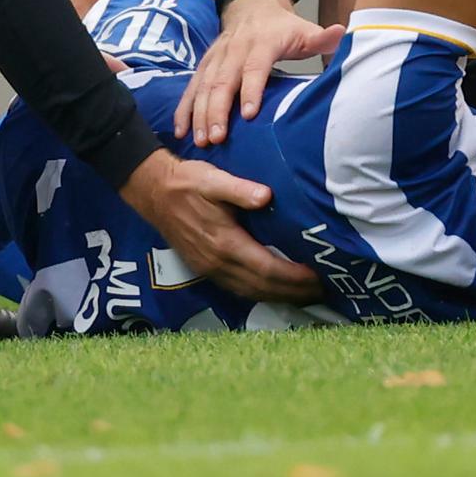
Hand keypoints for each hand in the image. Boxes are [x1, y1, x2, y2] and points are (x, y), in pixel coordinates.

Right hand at [120, 150, 320, 305]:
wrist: (154, 192)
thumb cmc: (189, 182)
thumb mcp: (215, 179)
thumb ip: (240, 189)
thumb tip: (266, 196)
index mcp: (225, 242)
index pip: (267, 268)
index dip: (293, 276)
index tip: (317, 277)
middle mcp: (218, 262)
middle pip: (262, 287)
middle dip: (292, 292)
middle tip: (321, 292)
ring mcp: (209, 269)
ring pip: (249, 292)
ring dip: (278, 297)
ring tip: (304, 296)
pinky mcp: (204, 269)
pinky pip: (237, 289)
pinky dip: (259, 294)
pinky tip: (272, 291)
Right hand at [179, 0, 335, 147]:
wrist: (253, 5)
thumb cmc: (283, 27)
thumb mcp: (304, 29)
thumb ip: (321, 37)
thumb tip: (342, 33)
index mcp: (261, 42)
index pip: (255, 67)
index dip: (252, 89)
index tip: (250, 114)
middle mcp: (235, 49)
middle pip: (223, 80)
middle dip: (218, 110)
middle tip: (217, 138)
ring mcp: (216, 56)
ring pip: (204, 86)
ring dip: (200, 113)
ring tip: (200, 140)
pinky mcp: (204, 64)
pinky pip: (191, 86)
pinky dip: (184, 108)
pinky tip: (180, 130)